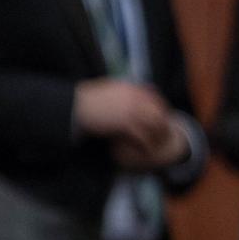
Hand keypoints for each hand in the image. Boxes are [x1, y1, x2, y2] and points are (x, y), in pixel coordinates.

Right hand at [74, 79, 188, 169]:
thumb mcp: (106, 90)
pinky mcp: (124, 123)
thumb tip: (126, 92)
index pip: (155, 98)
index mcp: (130, 88)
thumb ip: (121, 91)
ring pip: (154, 125)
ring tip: (156, 145)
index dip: (161, 109)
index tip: (163, 119)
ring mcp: (130, 110)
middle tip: (164, 136)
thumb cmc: (86, 100)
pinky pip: (142, 136)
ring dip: (157, 136)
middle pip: (158, 111)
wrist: (74, 107)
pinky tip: (145, 151)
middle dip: (163, 124)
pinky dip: (145, 144)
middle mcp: (134, 97)